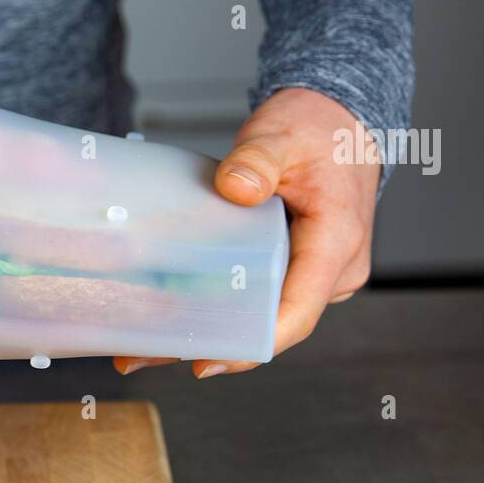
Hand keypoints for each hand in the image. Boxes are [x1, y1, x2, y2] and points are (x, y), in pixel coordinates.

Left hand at [116, 87, 380, 377]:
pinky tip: (173, 318)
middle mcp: (331, 271)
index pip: (296, 312)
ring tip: (143, 348)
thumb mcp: (283, 135)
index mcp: (335, 245)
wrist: (341, 121)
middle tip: (142, 356)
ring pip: (262, 316)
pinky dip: (221, 309)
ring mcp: (315, 275)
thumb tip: (236, 187)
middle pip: (270, 324)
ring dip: (210, 331)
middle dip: (212, 345)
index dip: (253, 344)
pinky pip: (260, 297)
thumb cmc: (318, 129)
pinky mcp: (296, 270)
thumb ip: (258, 159)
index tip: (208, 361)